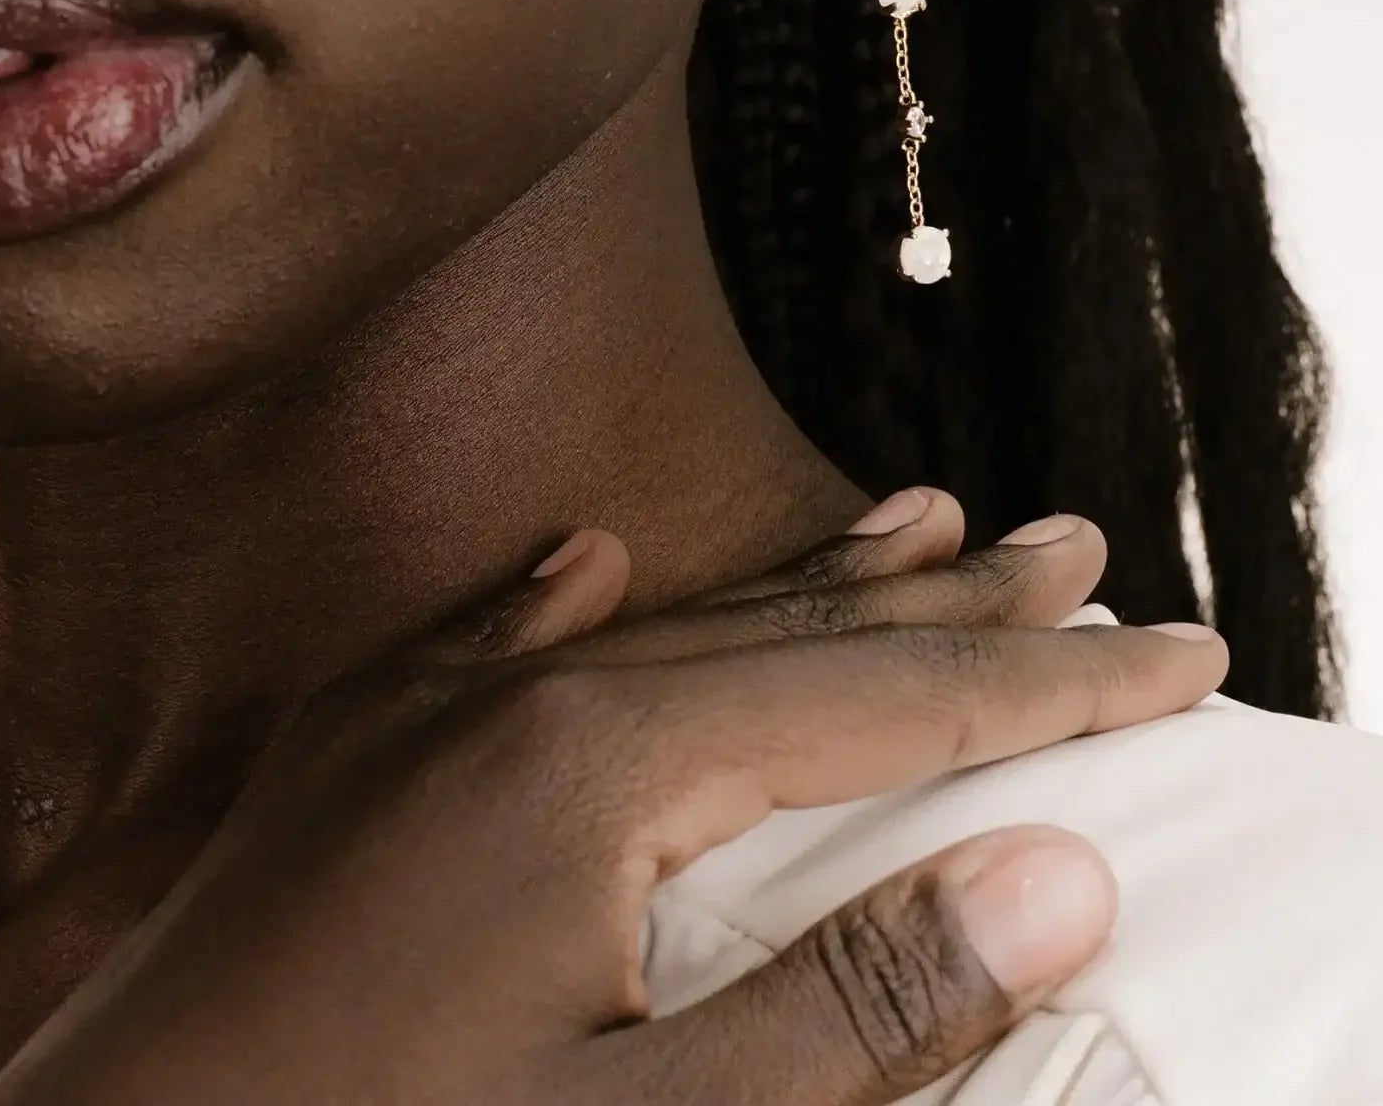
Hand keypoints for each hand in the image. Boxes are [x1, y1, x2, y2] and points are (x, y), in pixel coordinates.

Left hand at [0, 497, 1225, 1105]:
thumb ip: (852, 1013)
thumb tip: (1057, 875)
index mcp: (605, 768)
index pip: (891, 697)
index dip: (1052, 680)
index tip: (1183, 653)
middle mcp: (518, 695)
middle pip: (794, 629)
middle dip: (956, 600)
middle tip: (1081, 549)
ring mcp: (421, 715)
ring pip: (668, 619)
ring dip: (805, 580)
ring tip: (916, 517)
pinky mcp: (347, 758)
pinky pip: (499, 633)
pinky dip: (584, 596)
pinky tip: (595, 556)